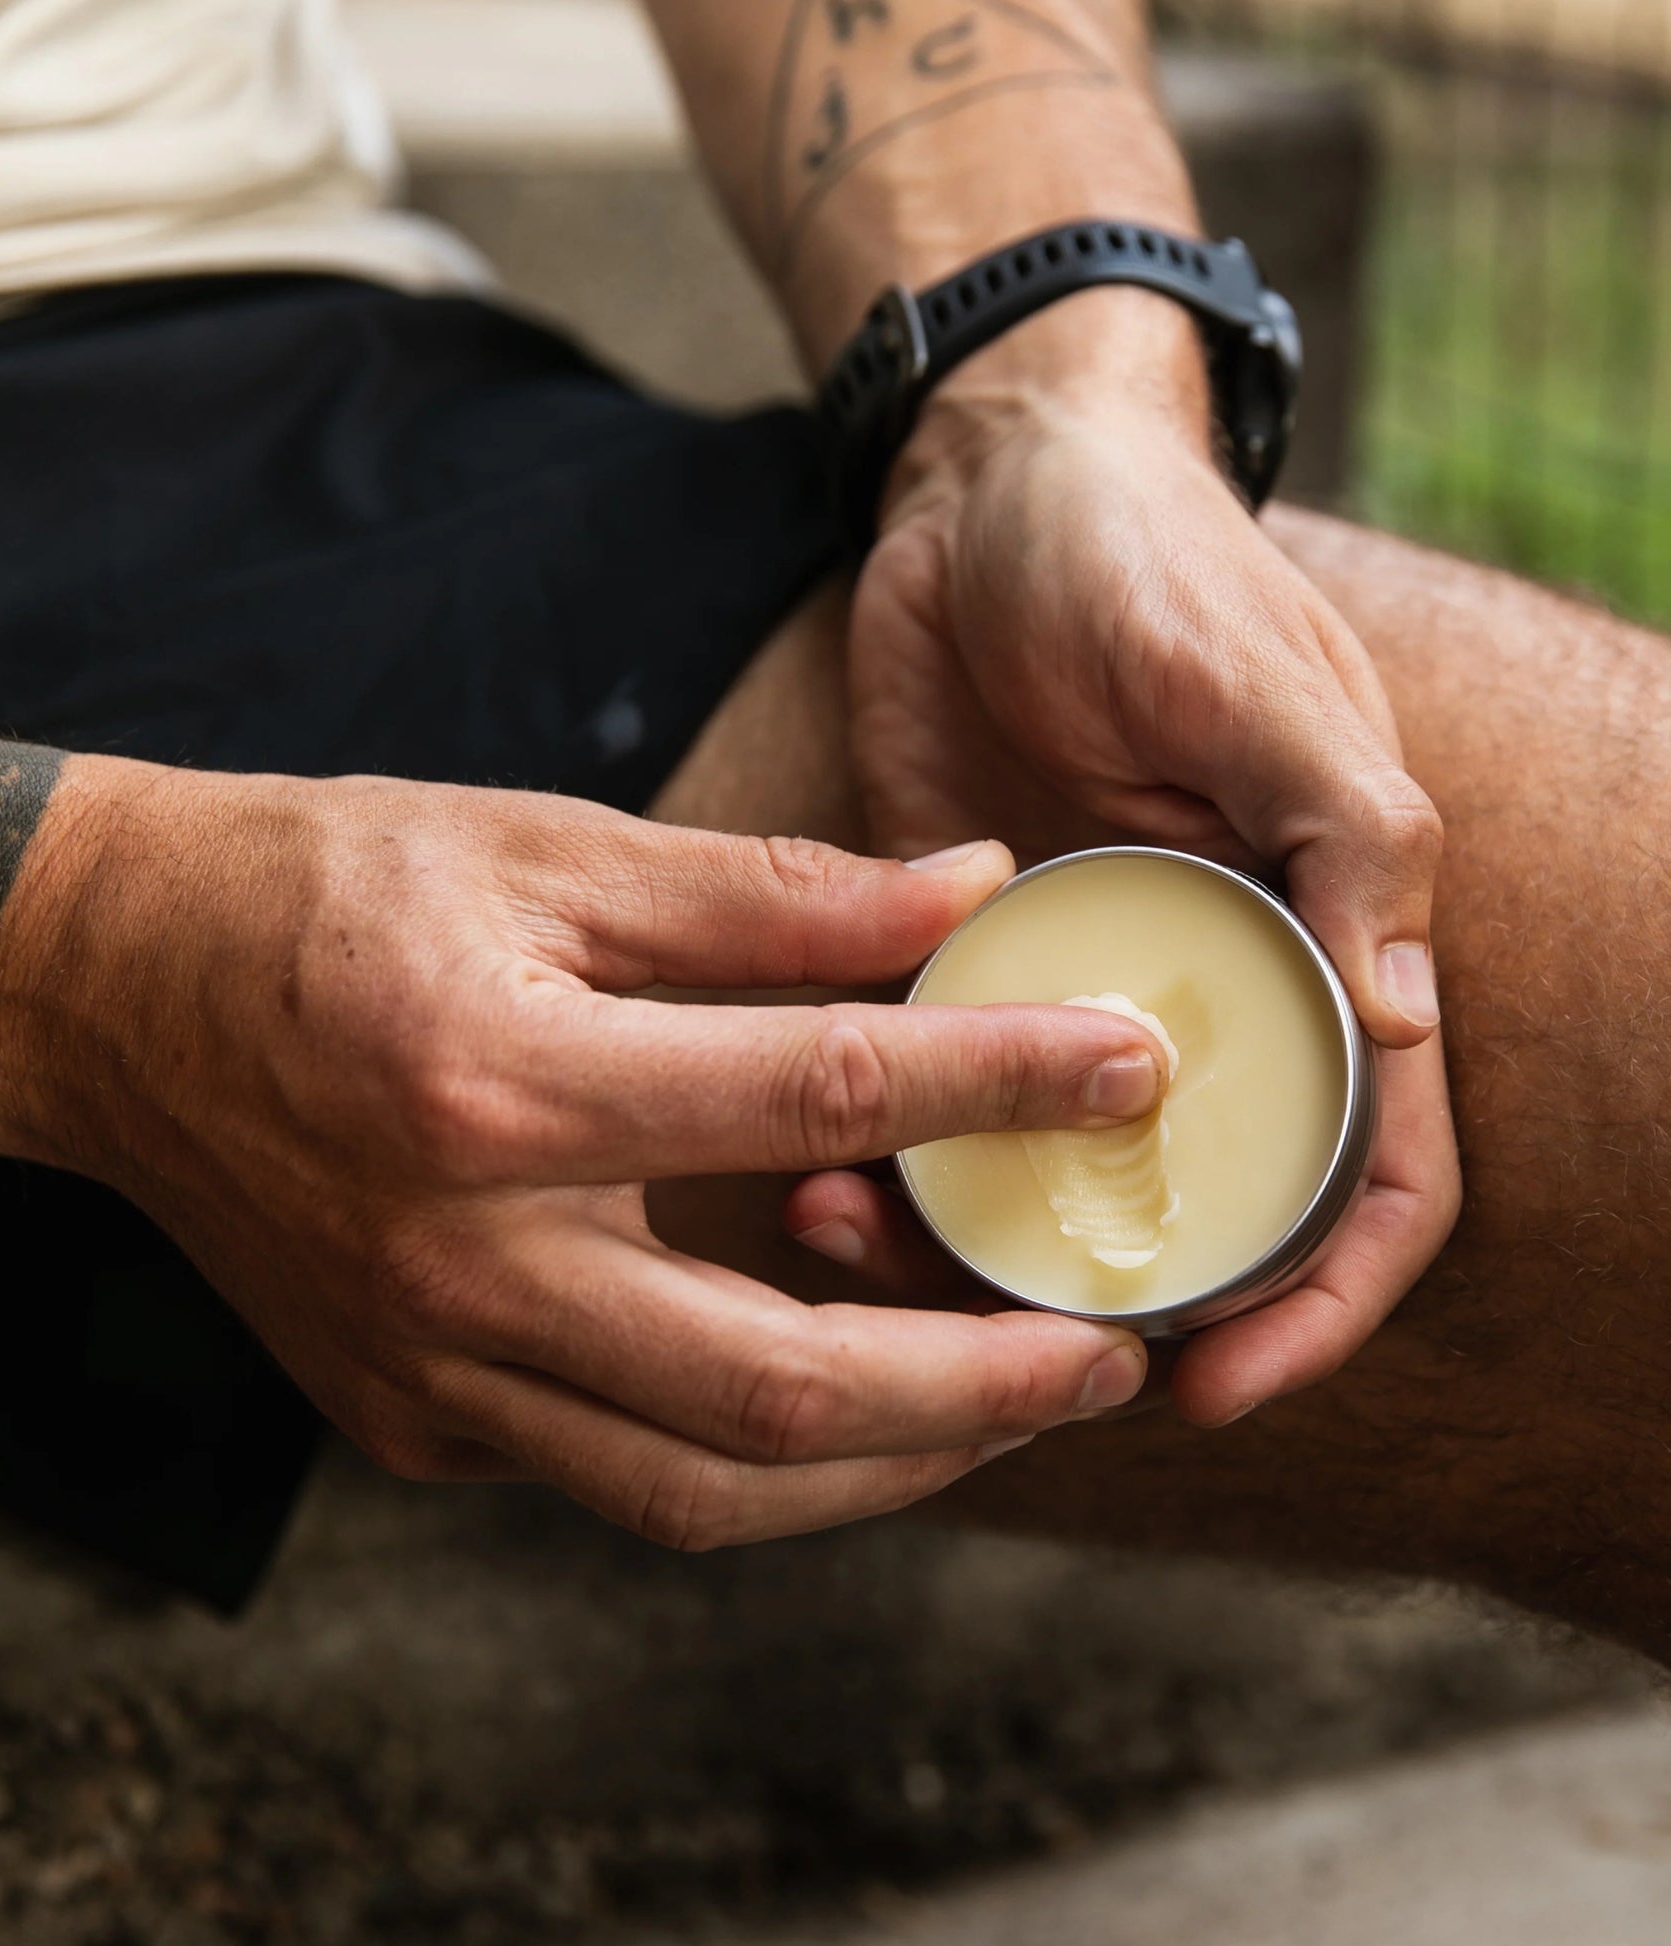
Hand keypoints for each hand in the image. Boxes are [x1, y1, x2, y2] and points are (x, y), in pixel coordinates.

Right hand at [0, 766, 1175, 1545]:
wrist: (114, 992)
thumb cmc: (328, 891)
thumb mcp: (546, 848)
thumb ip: (770, 894)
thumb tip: (972, 892)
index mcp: (494, 1084)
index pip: (813, 1099)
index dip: (996, 1081)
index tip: (1129, 1068)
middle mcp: (457, 1262)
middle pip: (776, 1391)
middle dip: (981, 1386)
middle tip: (1114, 1349)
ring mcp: (426, 1370)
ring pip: (707, 1488)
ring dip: (892, 1464)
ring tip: (1015, 1399)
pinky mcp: (411, 1420)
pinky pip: (624, 1475)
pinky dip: (763, 1455)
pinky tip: (852, 1396)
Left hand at [834, 364, 1459, 1409]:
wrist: (978, 485)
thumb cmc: (1145, 557)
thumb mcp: (1257, 680)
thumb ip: (1348, 836)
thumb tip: (1409, 1030)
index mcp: (1315, 945)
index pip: (1362, 1172)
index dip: (1315, 1295)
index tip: (1216, 1379)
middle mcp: (1198, 992)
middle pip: (1181, 1207)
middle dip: (1106, 1298)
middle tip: (1002, 1359)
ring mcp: (1062, 987)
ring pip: (1032, 1174)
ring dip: (965, 1242)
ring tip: (862, 1242)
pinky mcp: (944, 957)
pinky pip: (920, 1095)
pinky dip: (880, 1154)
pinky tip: (814, 1176)